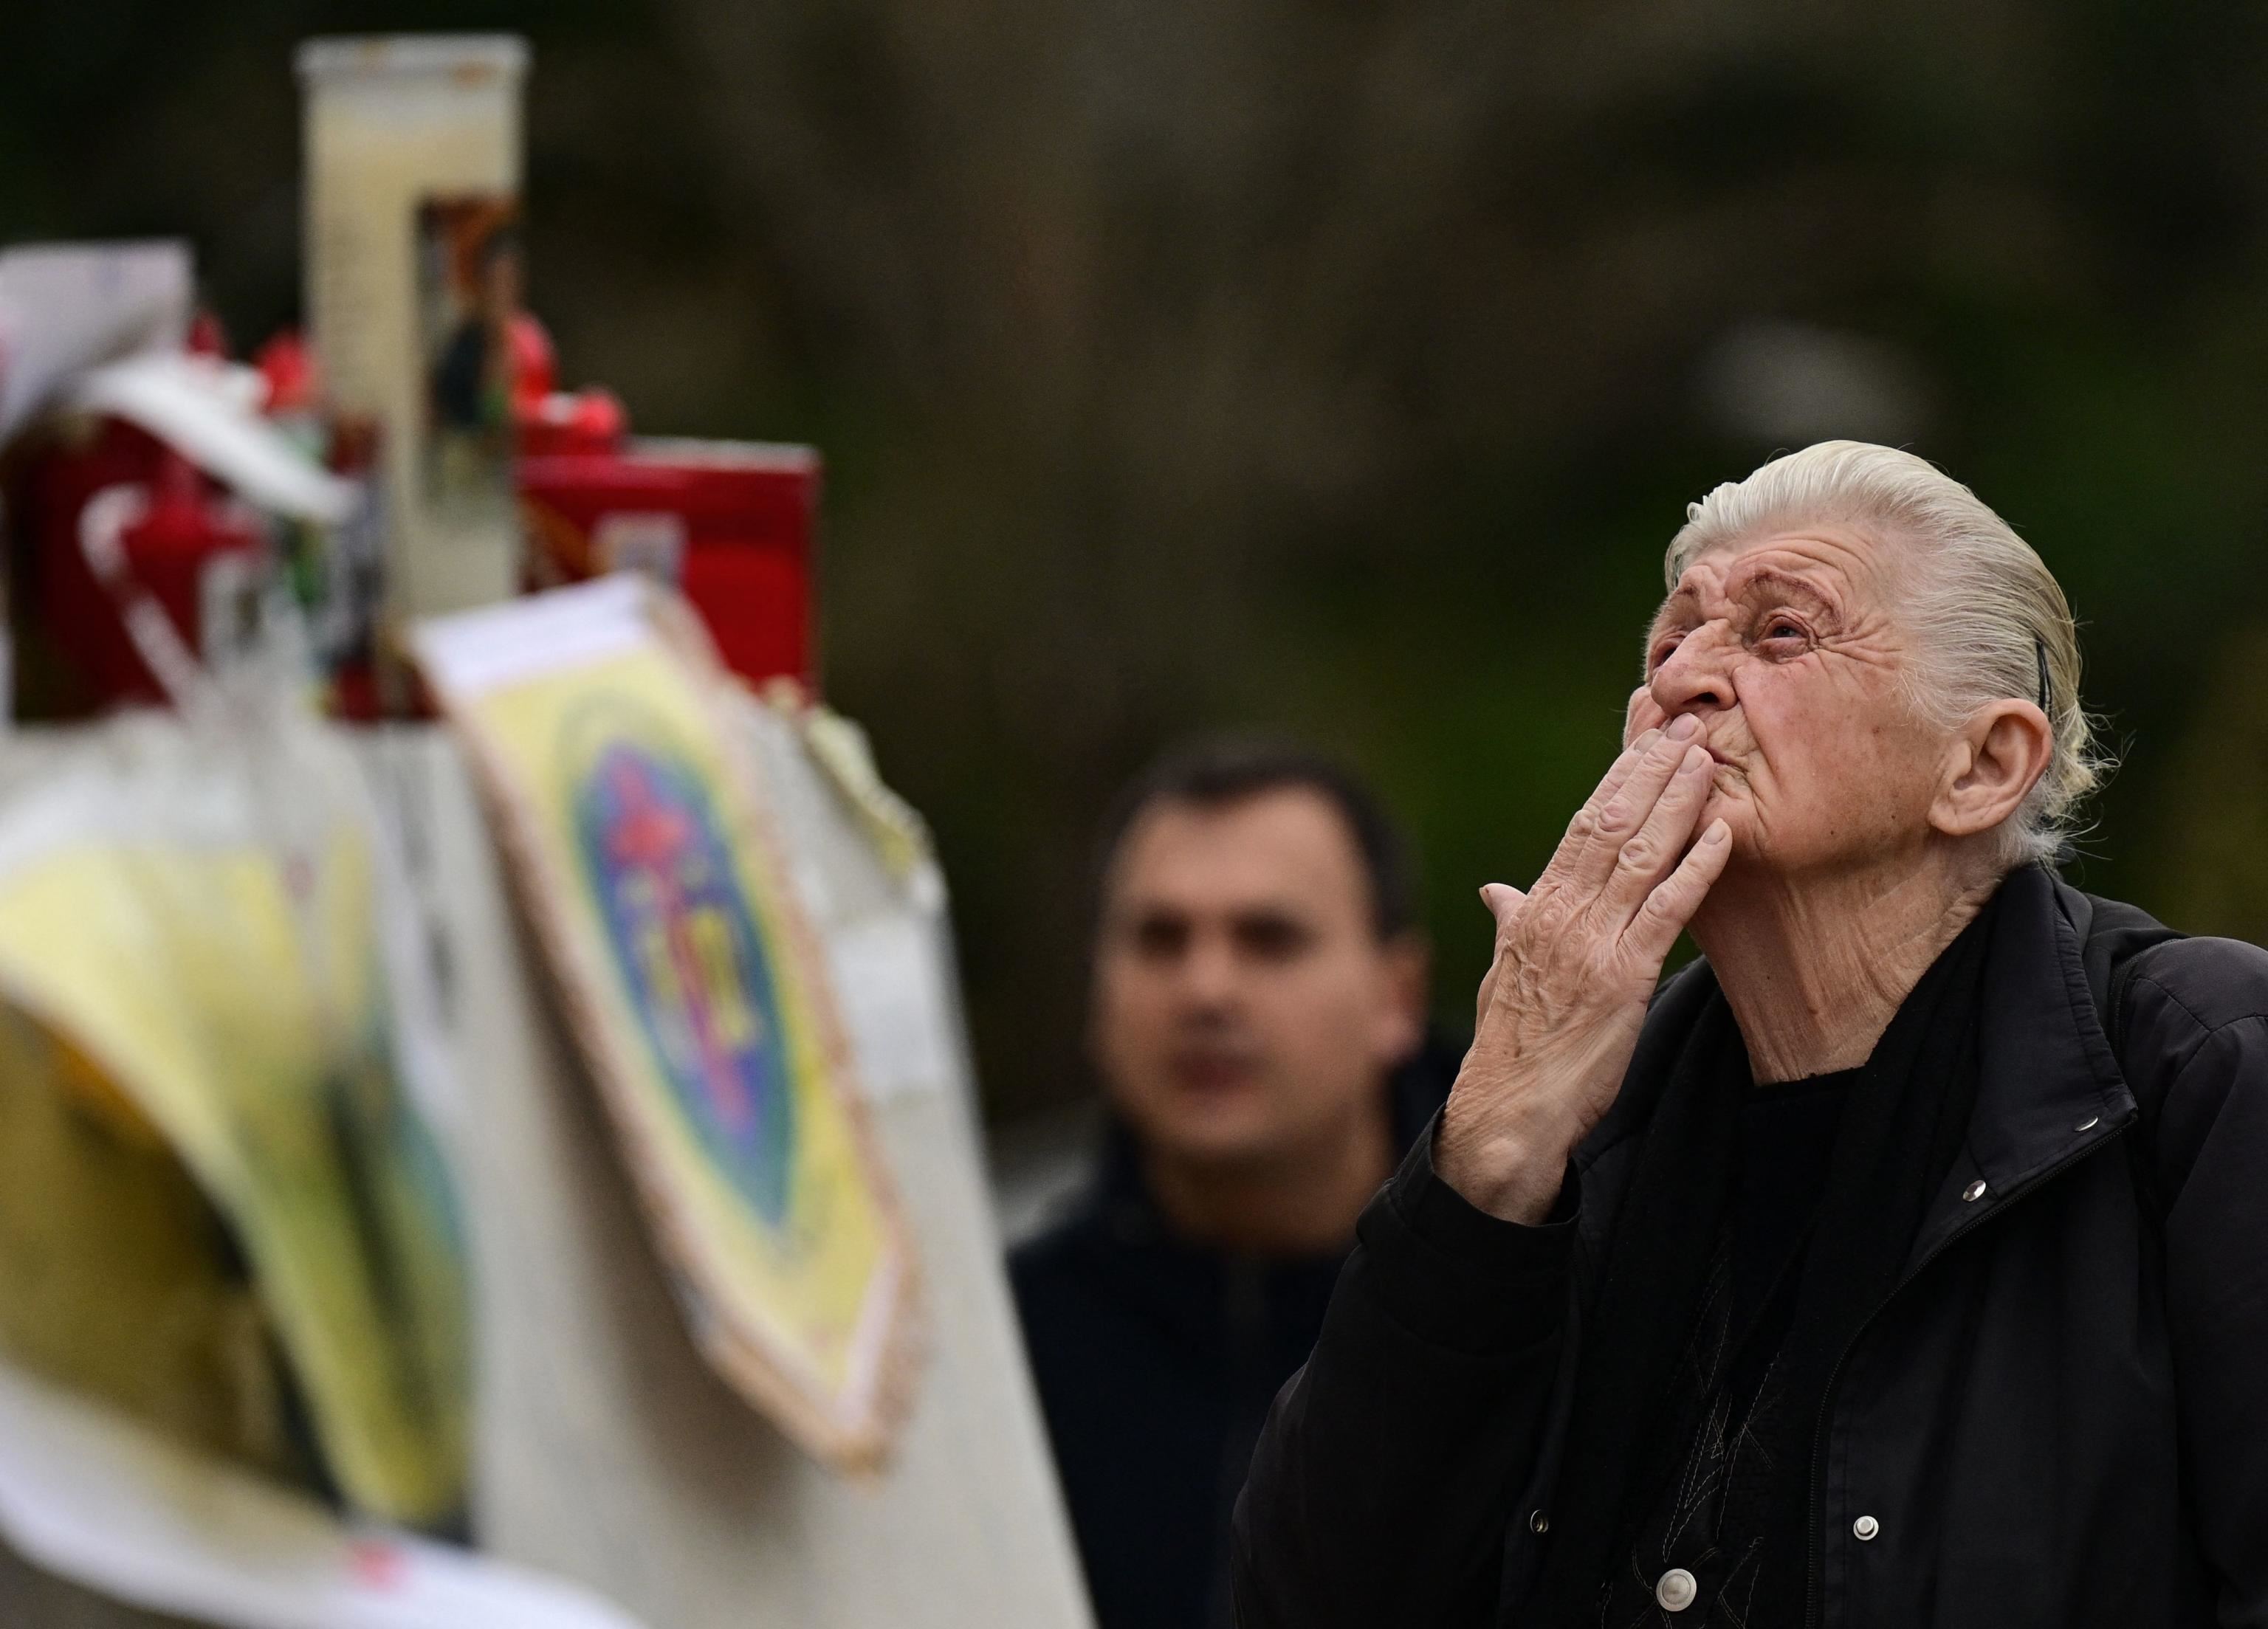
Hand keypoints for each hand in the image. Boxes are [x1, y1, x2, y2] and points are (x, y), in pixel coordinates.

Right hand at [1436, 715, 1731, 1222]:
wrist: (1504, 1115)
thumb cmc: (1510, 1049)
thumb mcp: (1503, 973)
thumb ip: (1510, 923)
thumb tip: (1498, 890)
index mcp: (1534, 909)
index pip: (1581, 825)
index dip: (1618, 777)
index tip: (1647, 736)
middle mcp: (1559, 915)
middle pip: (1610, 824)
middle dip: (1650, 771)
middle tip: (1688, 725)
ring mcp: (1589, 944)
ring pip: (1637, 855)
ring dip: (1676, 802)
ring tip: (1708, 758)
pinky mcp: (1620, 980)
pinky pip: (1664, 912)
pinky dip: (1694, 869)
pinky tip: (1720, 834)